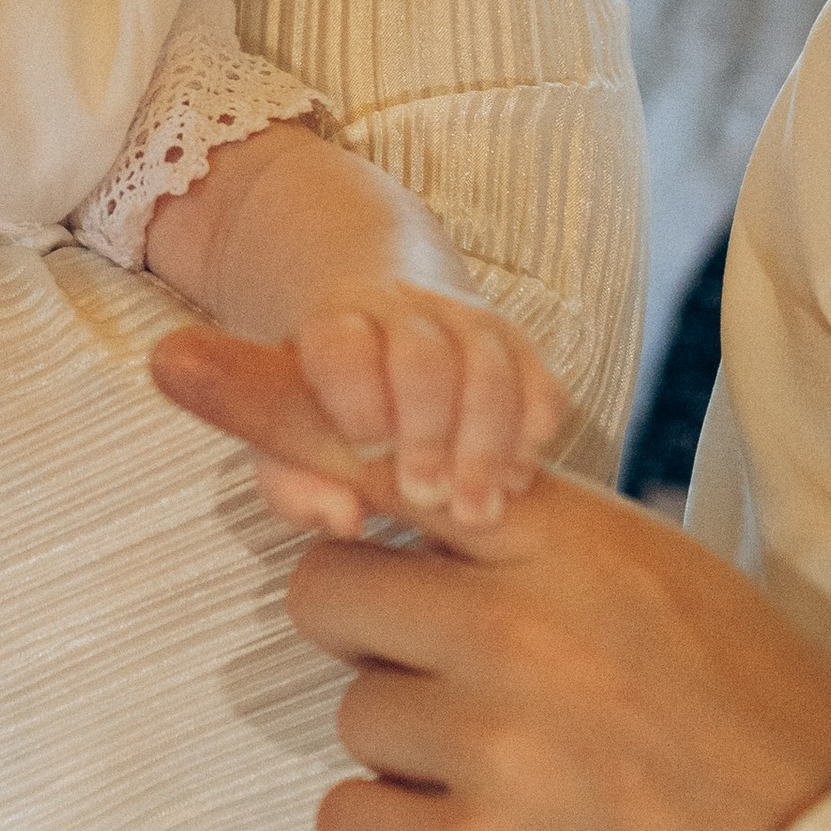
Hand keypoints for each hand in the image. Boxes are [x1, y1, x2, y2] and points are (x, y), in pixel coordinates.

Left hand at [155, 326, 830, 830]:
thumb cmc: (752, 732)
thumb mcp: (666, 590)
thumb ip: (539, 543)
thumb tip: (417, 506)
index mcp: (574, 546)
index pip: (384, 460)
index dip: (276, 412)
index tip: (180, 369)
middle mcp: (523, 628)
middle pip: (327, 590)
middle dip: (369, 638)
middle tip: (457, 685)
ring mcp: (495, 743)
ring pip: (349, 712)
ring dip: (404, 750)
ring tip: (518, 779)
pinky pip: (346, 819)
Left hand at [284, 282, 567, 535]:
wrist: (377, 330)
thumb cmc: (325, 408)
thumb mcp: (289, 447)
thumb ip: (295, 486)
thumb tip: (346, 518)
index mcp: (333, 324)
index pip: (344, 346)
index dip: (359, 400)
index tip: (366, 452)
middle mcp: (402, 311)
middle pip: (424, 358)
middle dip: (428, 433)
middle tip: (426, 497)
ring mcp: (467, 323)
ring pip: (490, 369)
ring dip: (486, 447)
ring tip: (475, 511)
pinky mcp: (518, 347)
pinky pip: (542, 385)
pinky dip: (532, 438)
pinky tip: (512, 484)